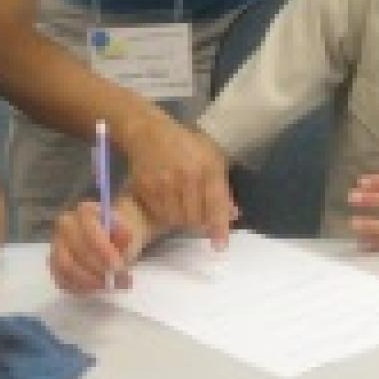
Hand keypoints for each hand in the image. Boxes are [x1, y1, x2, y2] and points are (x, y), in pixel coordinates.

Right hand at [49, 198, 150, 293]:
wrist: (111, 240)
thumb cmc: (120, 234)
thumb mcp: (130, 231)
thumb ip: (126, 233)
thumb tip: (125, 237)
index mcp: (85, 211)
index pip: (89, 229)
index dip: (103, 249)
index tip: (118, 265)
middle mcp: (66, 224)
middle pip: (77, 249)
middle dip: (98, 268)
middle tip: (115, 279)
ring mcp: (57, 244)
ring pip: (65, 266)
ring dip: (88, 280)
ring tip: (107, 284)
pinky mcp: (54, 264)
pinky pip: (61, 279)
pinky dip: (79, 287)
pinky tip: (95, 288)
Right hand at [122, 110, 237, 248]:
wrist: (148, 131)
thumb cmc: (185, 143)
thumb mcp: (211, 157)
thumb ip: (223, 187)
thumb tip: (233, 214)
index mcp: (207, 166)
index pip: (216, 203)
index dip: (219, 227)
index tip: (220, 246)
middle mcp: (186, 175)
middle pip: (196, 217)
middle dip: (200, 223)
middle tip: (199, 217)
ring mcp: (163, 182)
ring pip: (177, 219)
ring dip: (183, 220)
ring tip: (183, 206)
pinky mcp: (145, 187)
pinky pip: (159, 214)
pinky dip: (166, 215)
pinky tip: (168, 202)